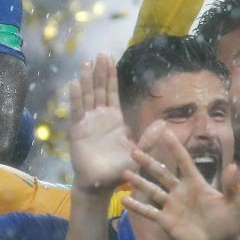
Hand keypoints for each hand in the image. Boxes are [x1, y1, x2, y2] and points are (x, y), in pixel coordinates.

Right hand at [69, 55, 135, 194]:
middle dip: (100, 72)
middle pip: (99, 90)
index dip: (111, 76)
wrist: (99, 185)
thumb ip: (149, 139)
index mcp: (115, 119)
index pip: (112, 93)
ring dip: (87, 80)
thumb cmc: (118, 170)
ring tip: (87, 63)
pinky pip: (77, 111)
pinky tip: (75, 83)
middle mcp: (100, 117)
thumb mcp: (138, 153)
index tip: (110, 59)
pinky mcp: (77, 131)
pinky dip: (76, 97)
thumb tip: (163, 123)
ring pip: (88, 96)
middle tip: (100, 54)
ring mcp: (87, 122)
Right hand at [121, 127, 239, 239]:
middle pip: (162, 173)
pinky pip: (149, 211)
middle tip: (134, 151)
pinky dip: (137, 206)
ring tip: (124, 173)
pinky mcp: (166, 221)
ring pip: (152, 190)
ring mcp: (172, 206)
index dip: (175, 147)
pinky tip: (124, 200)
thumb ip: (230, 186)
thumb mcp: (233, 203)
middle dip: (148, 162)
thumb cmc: (229, 223)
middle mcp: (181, 191)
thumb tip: (233, 166)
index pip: (183, 161)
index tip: (165, 132)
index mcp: (196, 183)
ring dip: (139, 181)